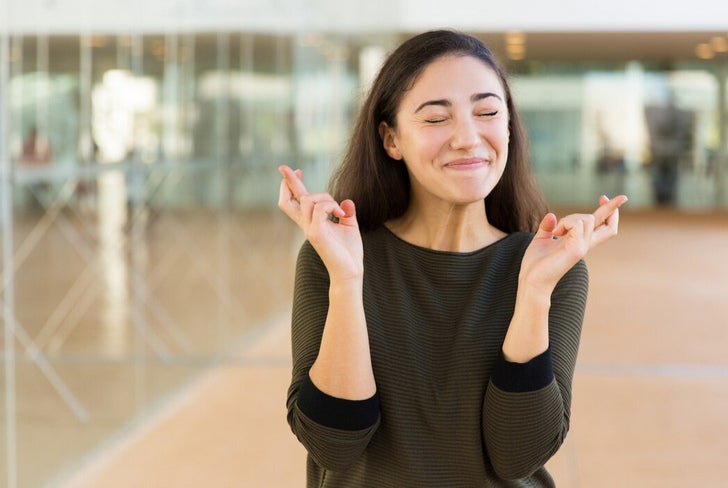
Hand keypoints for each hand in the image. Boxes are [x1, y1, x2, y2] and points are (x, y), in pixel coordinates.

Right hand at [277, 165, 363, 280]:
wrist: (350, 271)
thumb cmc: (349, 252)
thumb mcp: (349, 227)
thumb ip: (346, 212)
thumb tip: (347, 201)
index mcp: (312, 223)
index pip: (297, 201)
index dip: (293, 184)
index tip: (297, 170)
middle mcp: (307, 225)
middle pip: (287, 201)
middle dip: (288, 182)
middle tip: (286, 167)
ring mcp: (310, 229)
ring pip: (307, 200)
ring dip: (325, 197)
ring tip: (339, 210)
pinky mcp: (316, 233)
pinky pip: (319, 208)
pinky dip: (330, 205)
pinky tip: (341, 215)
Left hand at [519, 194, 627, 292]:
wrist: (532, 281)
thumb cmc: (536, 263)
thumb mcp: (541, 240)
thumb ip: (547, 227)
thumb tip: (551, 215)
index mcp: (579, 242)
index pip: (600, 226)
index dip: (606, 211)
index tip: (604, 197)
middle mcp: (585, 245)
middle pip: (609, 226)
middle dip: (612, 208)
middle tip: (608, 196)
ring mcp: (582, 247)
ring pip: (588, 218)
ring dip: (570, 217)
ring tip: (556, 230)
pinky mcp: (576, 249)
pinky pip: (577, 224)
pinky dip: (566, 222)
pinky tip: (556, 232)